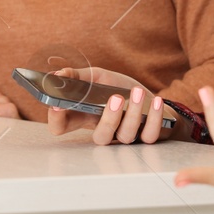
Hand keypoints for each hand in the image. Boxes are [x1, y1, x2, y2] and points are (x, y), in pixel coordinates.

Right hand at [45, 67, 179, 144]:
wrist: (148, 97)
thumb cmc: (119, 88)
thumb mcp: (97, 77)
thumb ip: (78, 75)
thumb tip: (59, 75)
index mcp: (86, 117)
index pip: (62, 126)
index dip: (56, 119)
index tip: (58, 104)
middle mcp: (104, 130)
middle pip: (100, 138)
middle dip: (109, 120)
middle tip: (116, 98)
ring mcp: (126, 135)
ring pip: (126, 136)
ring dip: (134, 113)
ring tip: (137, 92)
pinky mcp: (147, 136)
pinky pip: (150, 134)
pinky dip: (154, 118)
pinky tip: (156, 101)